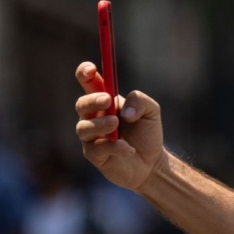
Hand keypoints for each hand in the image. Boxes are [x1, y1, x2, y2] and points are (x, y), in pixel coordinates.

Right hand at [74, 62, 165, 190]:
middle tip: (107, 100)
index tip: (90, 70)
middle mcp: (94, 117)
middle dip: (92, 101)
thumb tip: (125, 112)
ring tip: (115, 124)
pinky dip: (113, 146)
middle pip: (81, 105)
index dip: (85, 74)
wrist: (152, 164)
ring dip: (99, 124)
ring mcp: (92, 137)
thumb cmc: (148, 134)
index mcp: (105, 102)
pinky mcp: (95, 155)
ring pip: (83, 127)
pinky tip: (128, 149)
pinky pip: (96, 149)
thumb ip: (140, 101)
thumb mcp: (152, 112)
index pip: (89, 84)